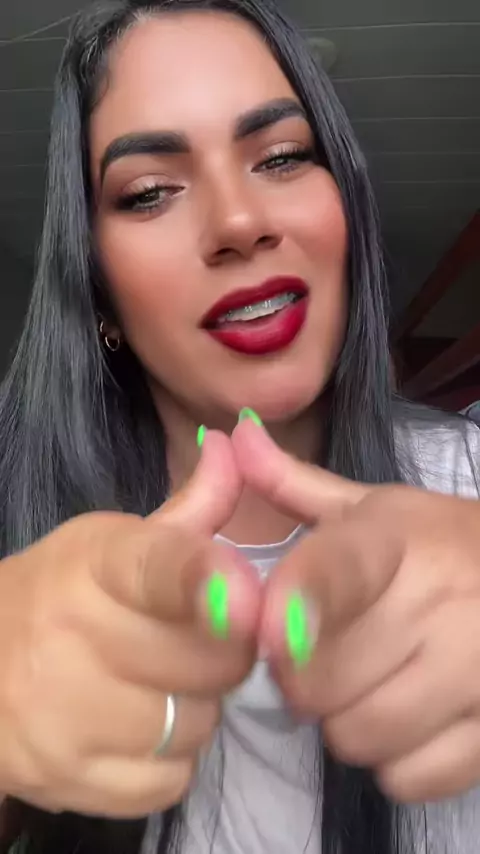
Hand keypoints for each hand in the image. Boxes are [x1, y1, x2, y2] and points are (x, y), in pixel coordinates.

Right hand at [0, 431, 260, 816]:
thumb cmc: (60, 596)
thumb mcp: (114, 544)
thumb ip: (191, 509)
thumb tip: (240, 444)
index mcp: (94, 563)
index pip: (157, 569)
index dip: (204, 581)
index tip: (244, 594)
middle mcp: (71, 636)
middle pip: (212, 659)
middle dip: (222, 651)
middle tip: (192, 640)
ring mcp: (64, 717)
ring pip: (198, 723)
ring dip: (196, 707)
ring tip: (157, 684)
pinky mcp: (68, 781)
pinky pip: (172, 779)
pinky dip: (170, 759)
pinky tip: (139, 728)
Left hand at [233, 417, 479, 802]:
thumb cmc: (437, 546)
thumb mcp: (373, 508)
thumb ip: (293, 482)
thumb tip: (232, 433)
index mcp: (397, 539)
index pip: (340, 572)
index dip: (302, 604)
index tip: (273, 631)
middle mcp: (440, 602)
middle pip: (317, 680)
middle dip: (302, 676)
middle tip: (326, 652)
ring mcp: (476, 671)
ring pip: (357, 735)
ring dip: (345, 721)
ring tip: (369, 682)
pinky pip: (408, 776)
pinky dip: (395, 761)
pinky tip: (409, 718)